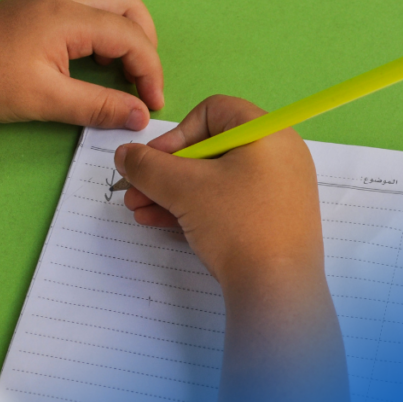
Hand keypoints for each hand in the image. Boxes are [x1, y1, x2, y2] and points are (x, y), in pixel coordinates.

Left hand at [0, 0, 163, 129]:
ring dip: (124, 31)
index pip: (130, 35)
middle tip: (143, 81)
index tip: (151, 104)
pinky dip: (101, 28)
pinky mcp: (33, 7)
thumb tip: (137, 116)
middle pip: (127, 4)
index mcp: (66, 15)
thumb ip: (98, 106)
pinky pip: (84, 5)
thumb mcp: (45, 100)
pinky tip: (94, 60)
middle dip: (145, 42)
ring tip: (123, 71)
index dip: (149, 71)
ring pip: (106, 0)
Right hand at [113, 95, 322, 285]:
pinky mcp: (273, 219)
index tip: (152, 162)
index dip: (175, 134)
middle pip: (209, 149)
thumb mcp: (183, 189)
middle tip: (135, 191)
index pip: (212, 111)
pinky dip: (195, 208)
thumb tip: (125, 155)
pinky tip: (159, 222)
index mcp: (266, 133)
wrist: (277, 290)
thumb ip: (147, 166)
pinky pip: (228, 202)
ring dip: (172, 193)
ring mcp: (278, 189)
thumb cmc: (237, 226)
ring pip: (214, 180)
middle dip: (165, 171)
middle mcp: (278, 155)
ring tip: (139, 211)